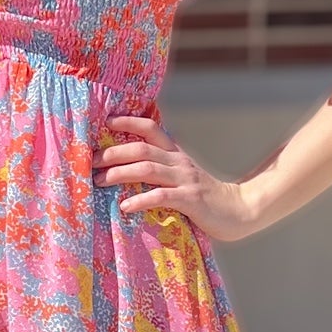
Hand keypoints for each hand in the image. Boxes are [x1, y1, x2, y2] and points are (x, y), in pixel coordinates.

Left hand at [95, 115, 259, 243]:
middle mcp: (179, 162)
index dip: (128, 122)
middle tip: (91, 161)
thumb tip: (129, 171)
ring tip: (100, 181)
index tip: (105, 122)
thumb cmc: (207, 198)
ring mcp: (185, 180)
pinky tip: (125, 207)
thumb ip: (163, 171)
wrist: (240, 210)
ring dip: (120, 173)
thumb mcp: (184, 177)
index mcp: (176, 154)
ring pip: (147, 169)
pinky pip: (160, 197)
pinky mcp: (190, 200)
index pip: (150, 129)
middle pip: (141, 149)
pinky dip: (140, 200)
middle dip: (112, 153)